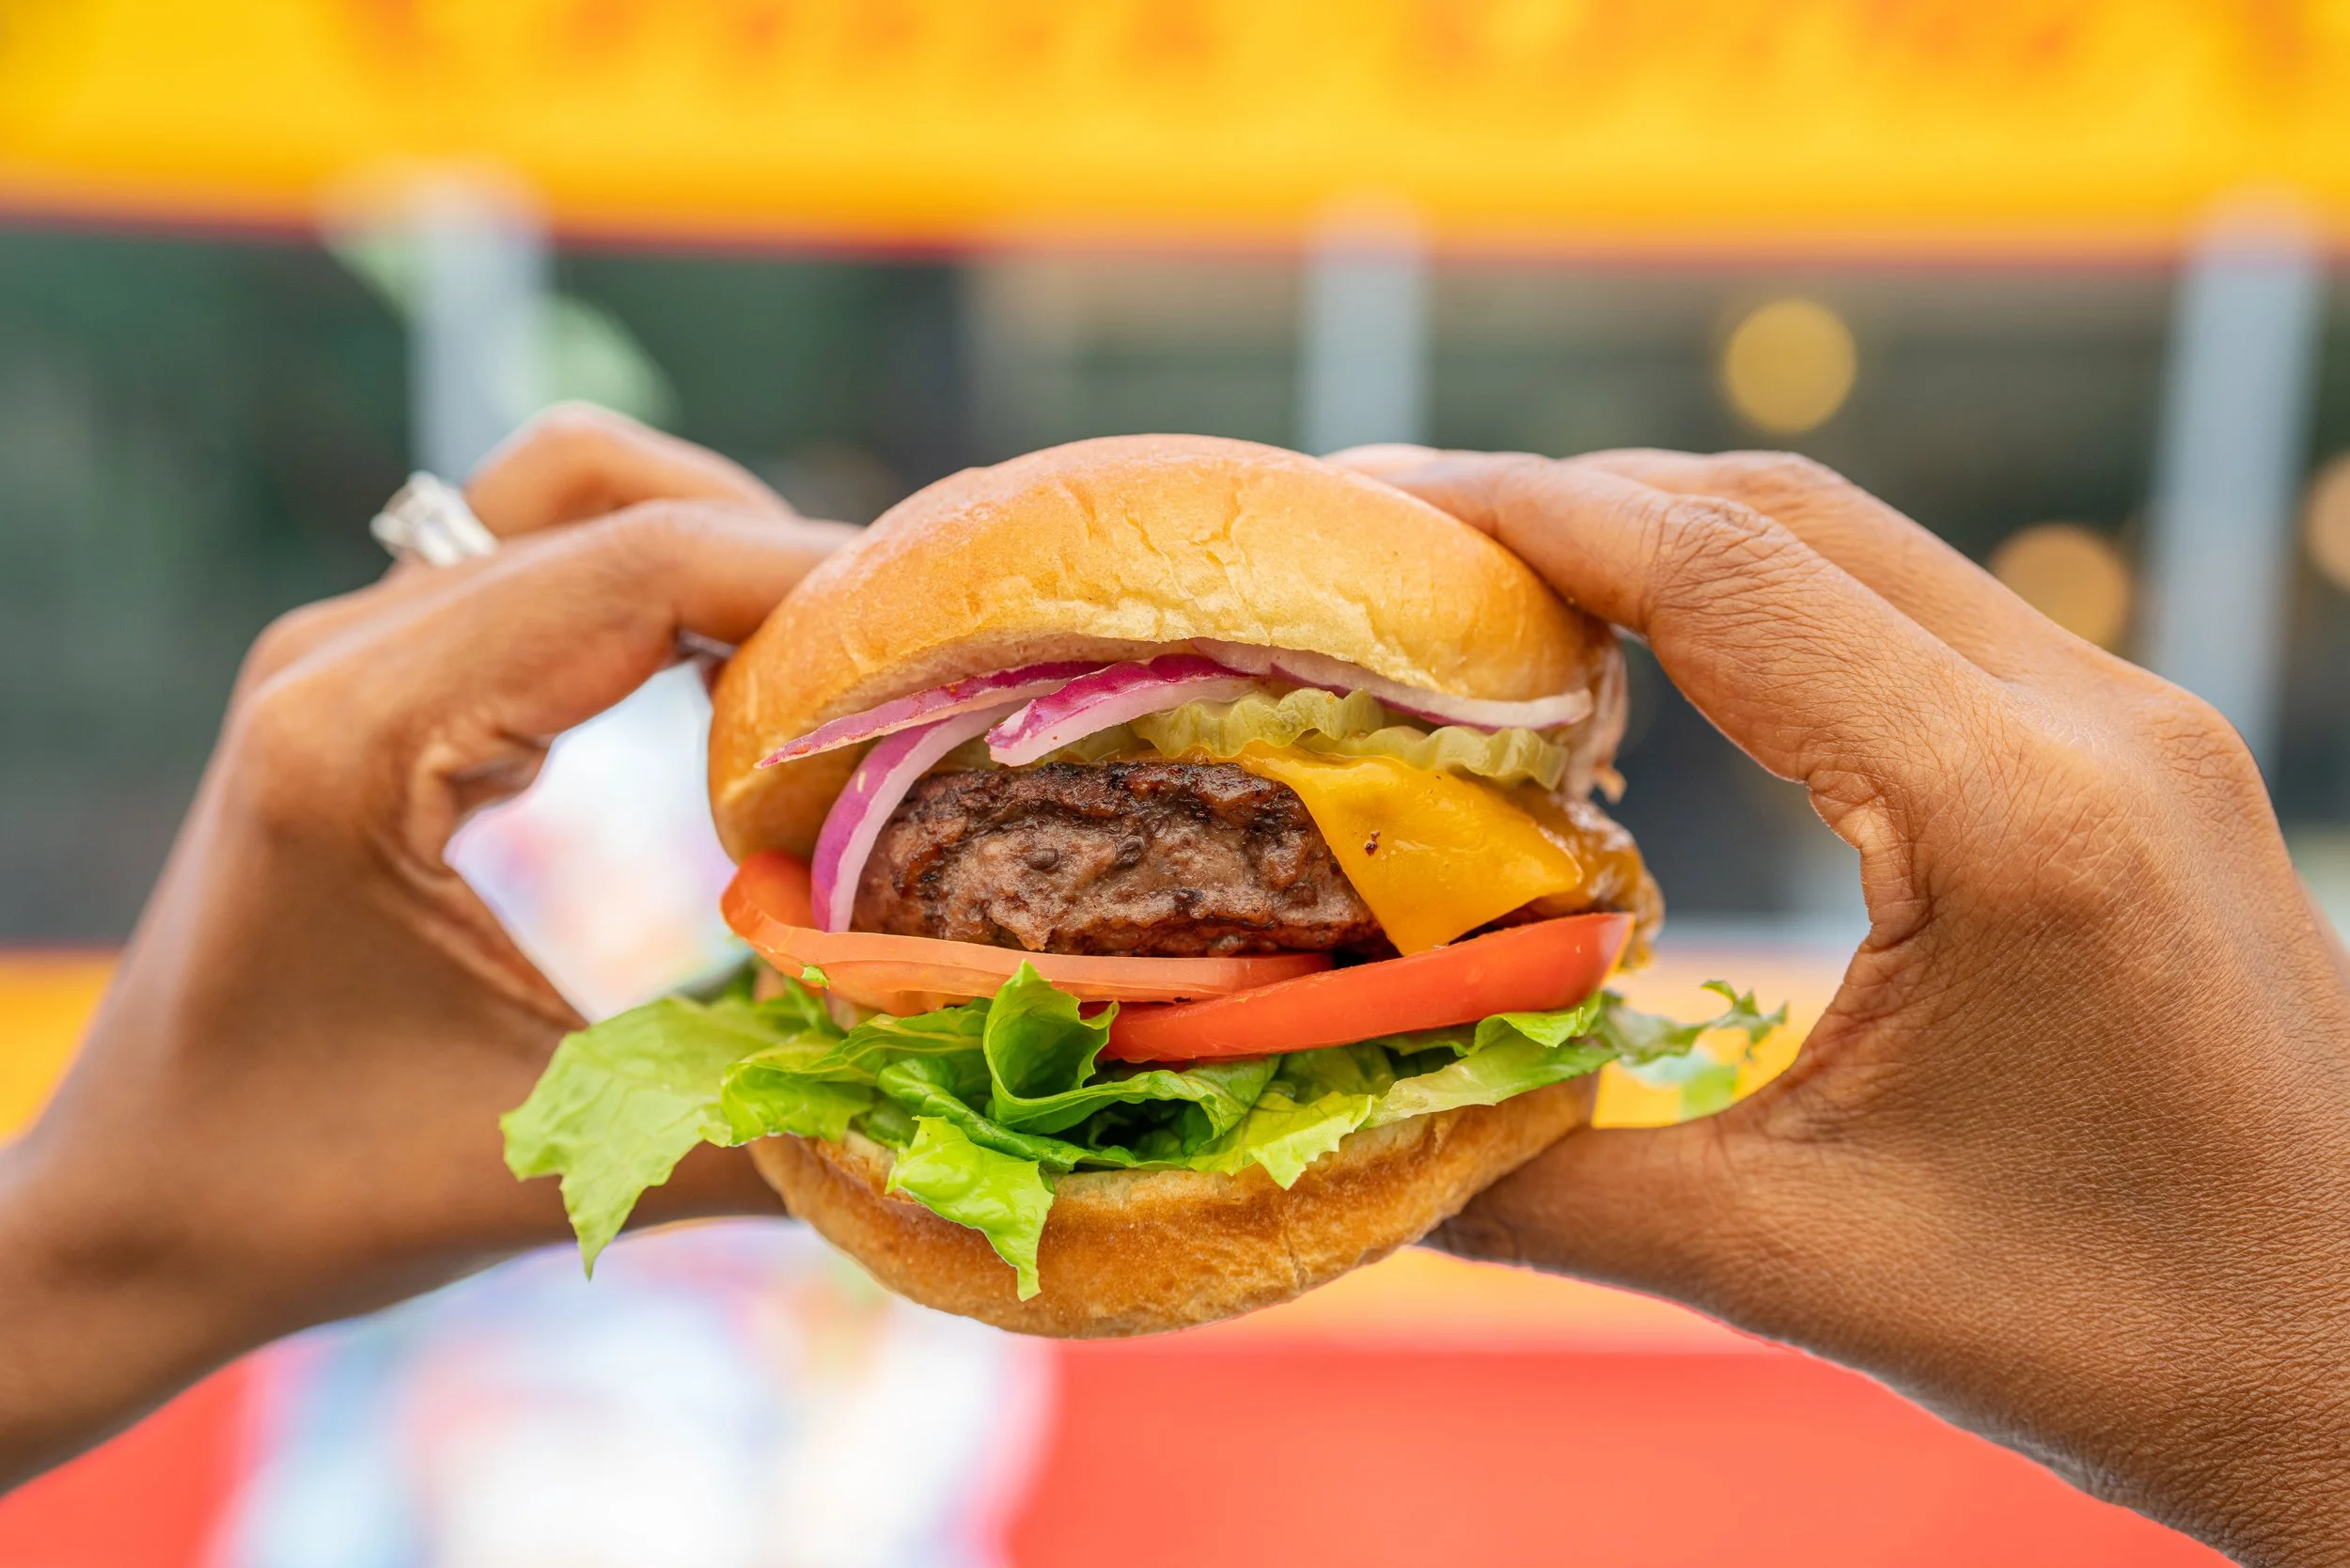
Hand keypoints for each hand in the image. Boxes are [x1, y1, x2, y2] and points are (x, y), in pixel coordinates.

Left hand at [0, 406, 855, 1486]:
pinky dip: (657, 595)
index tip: (945, 650)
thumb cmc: (298, 1197)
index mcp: (358, 742)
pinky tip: (738, 694)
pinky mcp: (366, 683)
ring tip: (840, 669)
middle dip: (782, 550)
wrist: (128, 1213)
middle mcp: (339, 657)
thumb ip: (750, 1122)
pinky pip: (536, 569)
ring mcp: (344, 656)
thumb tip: (946, 1092)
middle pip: (602, 492)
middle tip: (915, 655)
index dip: (808, 586)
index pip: (629, 572)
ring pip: (566, 498)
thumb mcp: (540, 1159)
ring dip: (716, 552)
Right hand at [1332, 445, 2349, 1565]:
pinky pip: (1919, 612)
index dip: (1525, 515)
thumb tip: (1343, 1113)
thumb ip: (1545, 1183)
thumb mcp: (1799, 1265)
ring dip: (1667, 539)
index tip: (1369, 505)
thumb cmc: (2117, 1340)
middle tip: (1398, 542)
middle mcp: (2096, 724)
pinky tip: (1666, 671)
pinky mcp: (2144, 757)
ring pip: (1857, 545)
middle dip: (1570, 500)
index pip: (1723, 577)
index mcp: (2013, 824)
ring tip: (1498, 593)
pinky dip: (1763, 603)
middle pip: (1780, 514)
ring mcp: (2139, 723)